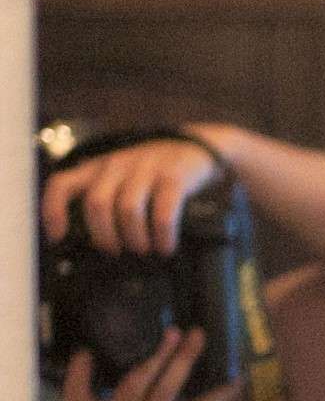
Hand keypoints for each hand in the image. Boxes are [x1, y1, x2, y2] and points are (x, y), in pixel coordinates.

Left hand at [43, 131, 222, 258]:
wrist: (195, 148)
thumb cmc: (152, 175)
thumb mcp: (120, 180)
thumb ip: (104, 200)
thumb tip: (92, 246)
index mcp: (97, 169)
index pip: (62, 184)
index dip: (54, 212)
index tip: (58, 238)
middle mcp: (117, 165)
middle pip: (97, 204)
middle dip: (105, 237)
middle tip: (116, 252)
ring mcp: (146, 169)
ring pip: (128, 211)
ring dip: (135, 239)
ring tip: (144, 250)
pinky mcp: (173, 177)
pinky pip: (163, 213)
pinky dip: (163, 236)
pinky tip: (166, 246)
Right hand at [55, 336, 236, 400]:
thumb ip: (78, 388)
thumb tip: (84, 353)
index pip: (81, 386)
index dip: (81, 369)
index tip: (87, 351)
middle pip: (139, 378)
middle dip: (158, 352)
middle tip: (174, 329)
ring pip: (167, 388)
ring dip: (183, 360)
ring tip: (197, 336)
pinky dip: (217, 397)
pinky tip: (235, 382)